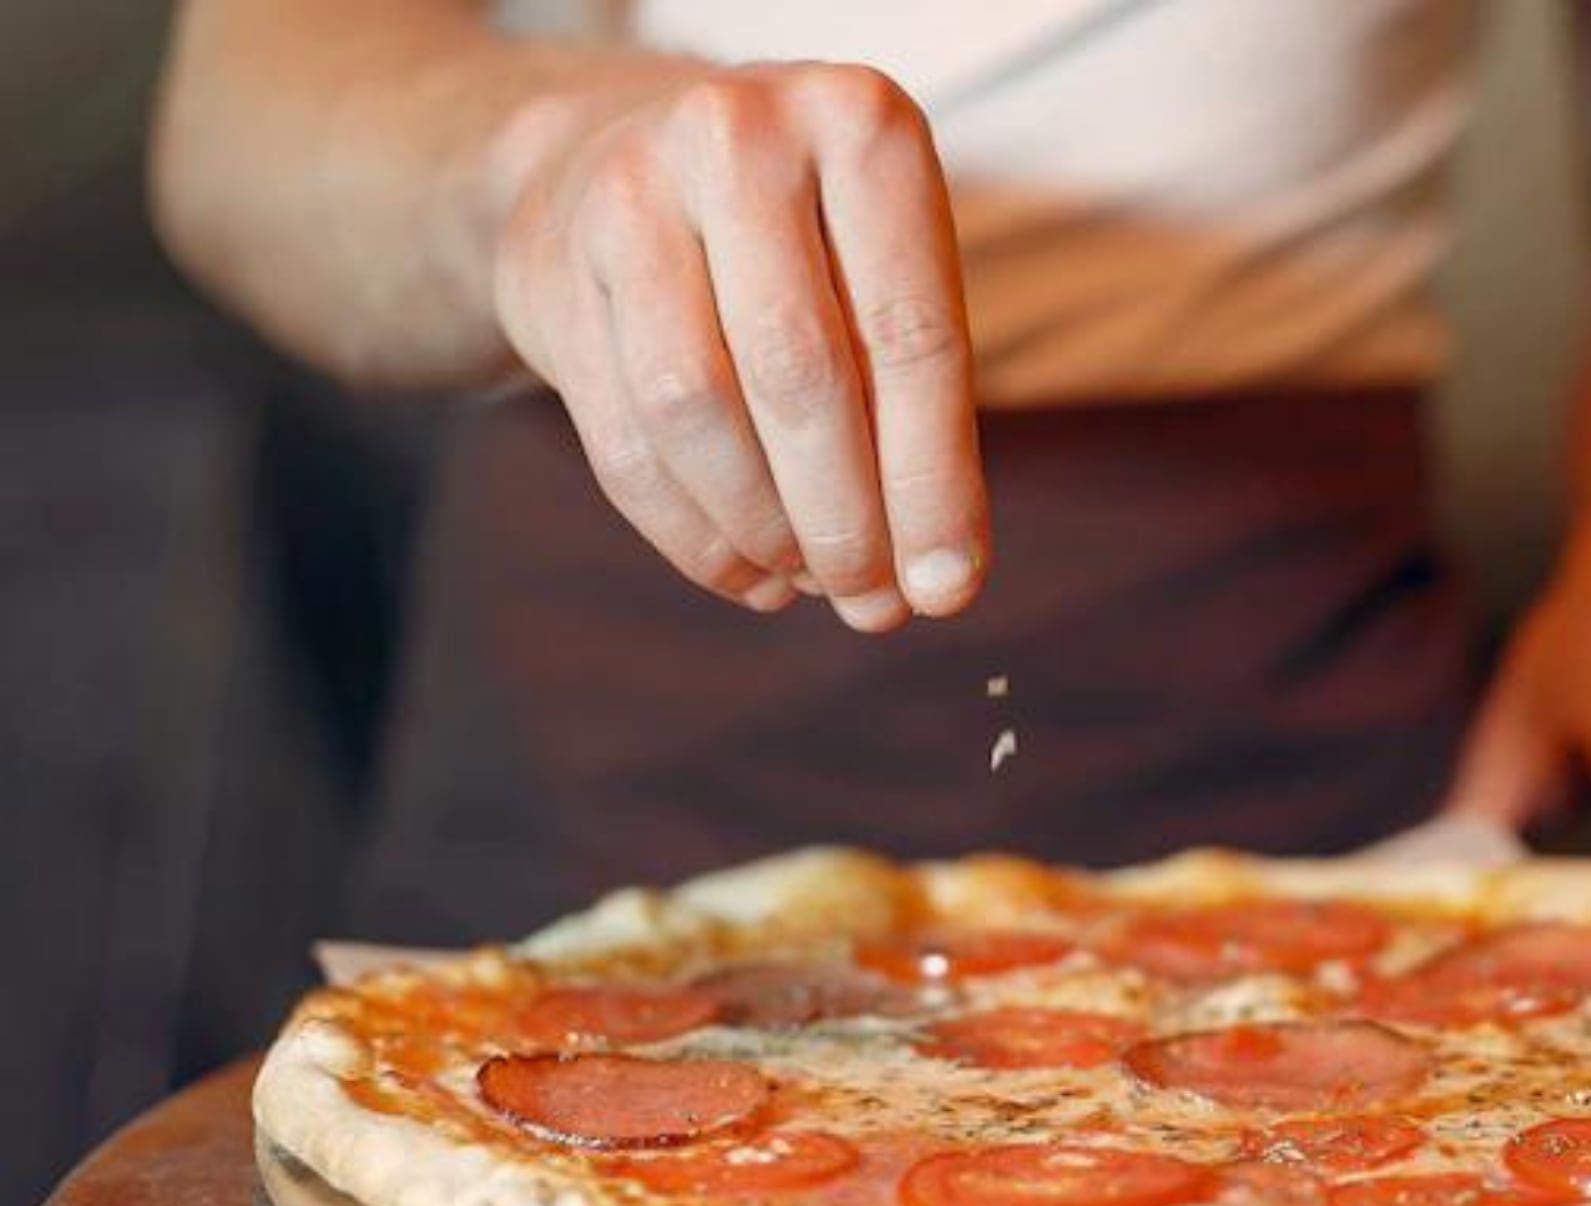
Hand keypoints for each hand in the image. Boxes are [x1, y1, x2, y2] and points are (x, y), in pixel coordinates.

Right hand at [489, 62, 985, 629]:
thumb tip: (934, 583)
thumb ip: (918, 409)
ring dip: (761, 529)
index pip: (909, 334)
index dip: (933, 482)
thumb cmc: (799, 239)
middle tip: (874, 604)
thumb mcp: (883, 271)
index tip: (948, 589)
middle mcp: (739, 137)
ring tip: (809, 582)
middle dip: (845, 520)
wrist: (617, 159)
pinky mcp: (550, 271)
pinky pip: (623, 442)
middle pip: (798, 374)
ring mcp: (629, 194)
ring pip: (694, 410)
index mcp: (858, 125)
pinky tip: (745, 572)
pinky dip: (691, 534)